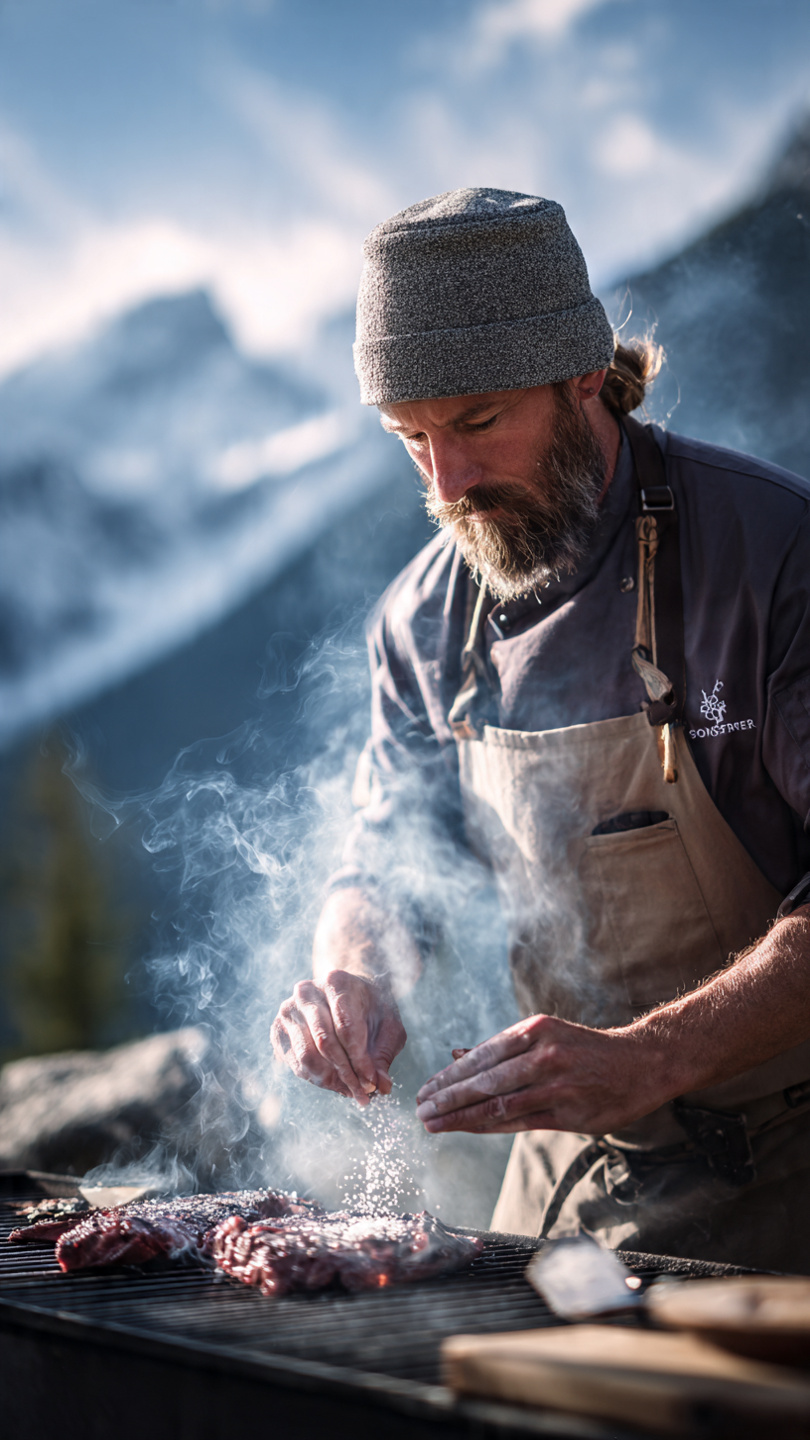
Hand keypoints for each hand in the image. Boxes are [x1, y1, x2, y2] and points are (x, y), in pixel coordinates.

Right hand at [271, 969, 406, 1104]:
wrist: (345, 996)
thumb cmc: (369, 1010)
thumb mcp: (388, 1026)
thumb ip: (384, 1054)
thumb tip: (382, 1086)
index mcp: (336, 982)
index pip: (347, 1027)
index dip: (360, 1060)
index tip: (372, 1083)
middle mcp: (307, 992)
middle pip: (325, 1042)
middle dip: (346, 1073)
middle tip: (363, 1094)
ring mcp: (289, 1010)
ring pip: (307, 1055)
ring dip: (331, 1080)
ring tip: (351, 1091)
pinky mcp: (278, 1029)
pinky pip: (296, 1063)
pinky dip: (317, 1079)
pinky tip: (335, 1083)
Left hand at [415, 1014, 666, 1135]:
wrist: (642, 1062)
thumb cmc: (587, 1050)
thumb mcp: (545, 1035)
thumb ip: (502, 1048)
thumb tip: (456, 1053)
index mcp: (535, 1030)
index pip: (481, 1055)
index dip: (449, 1076)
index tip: (425, 1090)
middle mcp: (543, 1054)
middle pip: (484, 1080)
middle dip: (447, 1097)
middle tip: (420, 1110)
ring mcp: (557, 1084)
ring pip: (498, 1103)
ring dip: (461, 1116)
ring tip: (434, 1123)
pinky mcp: (569, 1112)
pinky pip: (521, 1122)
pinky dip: (490, 1126)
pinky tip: (468, 1130)